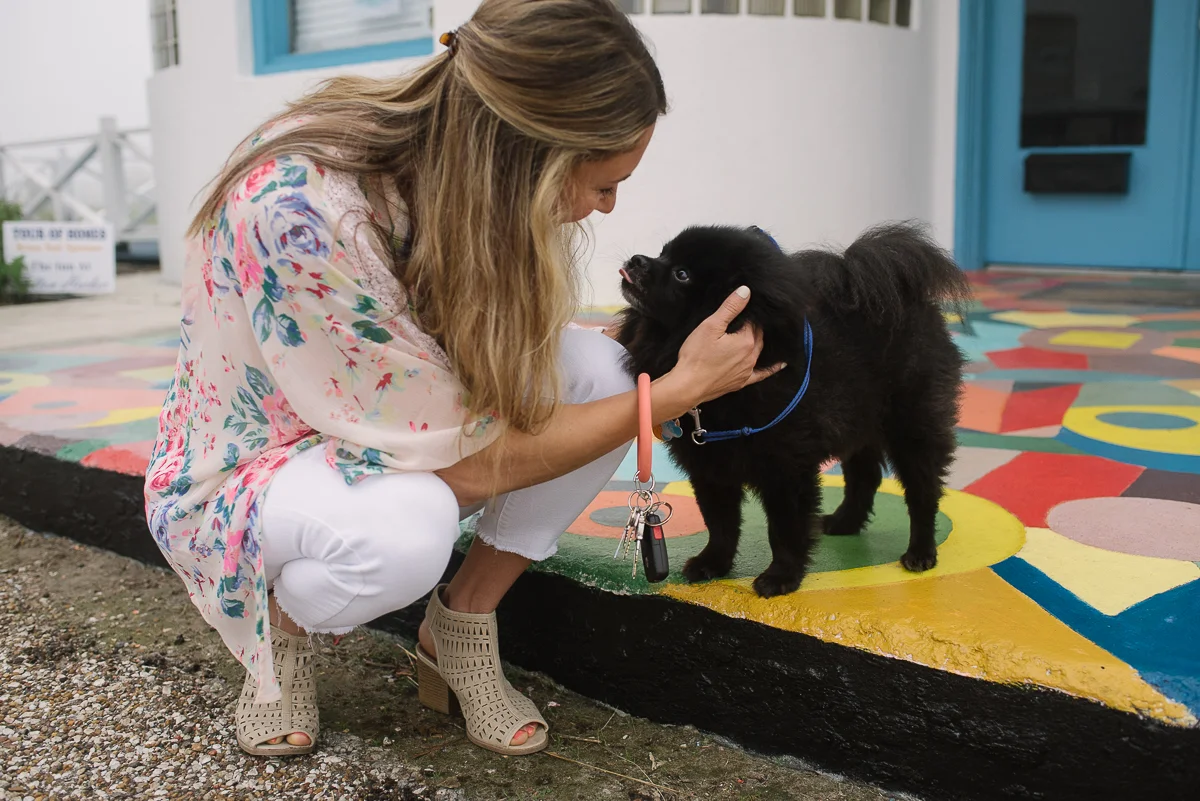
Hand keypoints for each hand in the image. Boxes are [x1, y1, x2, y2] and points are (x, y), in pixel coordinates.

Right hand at [669, 286, 785, 406]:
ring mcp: (747, 371)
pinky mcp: (741, 382)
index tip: (739, 312)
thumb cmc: (696, 356)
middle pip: (757, 336)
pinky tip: (779, 365)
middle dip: (753, 327)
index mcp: (746, 341)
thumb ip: (730, 308)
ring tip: (758, 334)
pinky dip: (771, 369)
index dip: (746, 315)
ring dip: (758, 342)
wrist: (688, 386)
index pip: (752, 322)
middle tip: (743, 321)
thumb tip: (746, 291)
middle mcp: (751, 356)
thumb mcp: (711, 326)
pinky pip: (761, 374)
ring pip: (758, 351)